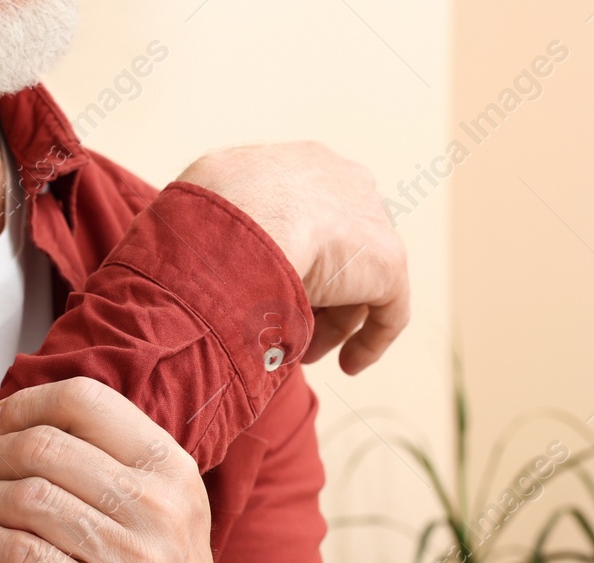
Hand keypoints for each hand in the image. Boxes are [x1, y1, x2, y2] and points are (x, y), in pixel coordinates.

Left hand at [0, 378, 264, 562]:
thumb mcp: (166, 514)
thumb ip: (114, 468)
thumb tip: (24, 424)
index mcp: (171, 469)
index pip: (84, 401)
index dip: (21, 406)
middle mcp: (158, 505)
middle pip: (43, 447)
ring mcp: (132, 558)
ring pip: (24, 498)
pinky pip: (17, 556)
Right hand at [178, 142, 409, 374]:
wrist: (237, 224)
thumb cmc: (206, 217)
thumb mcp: (205, 205)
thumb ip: (221, 220)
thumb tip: (207, 252)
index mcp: (300, 163)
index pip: (305, 214)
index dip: (287, 257)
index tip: (266, 290)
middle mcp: (343, 182)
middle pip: (336, 249)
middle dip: (313, 294)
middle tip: (285, 328)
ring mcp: (369, 220)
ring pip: (359, 282)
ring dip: (334, 324)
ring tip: (303, 355)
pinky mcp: (387, 261)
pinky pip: (389, 309)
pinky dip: (371, 341)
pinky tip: (348, 367)